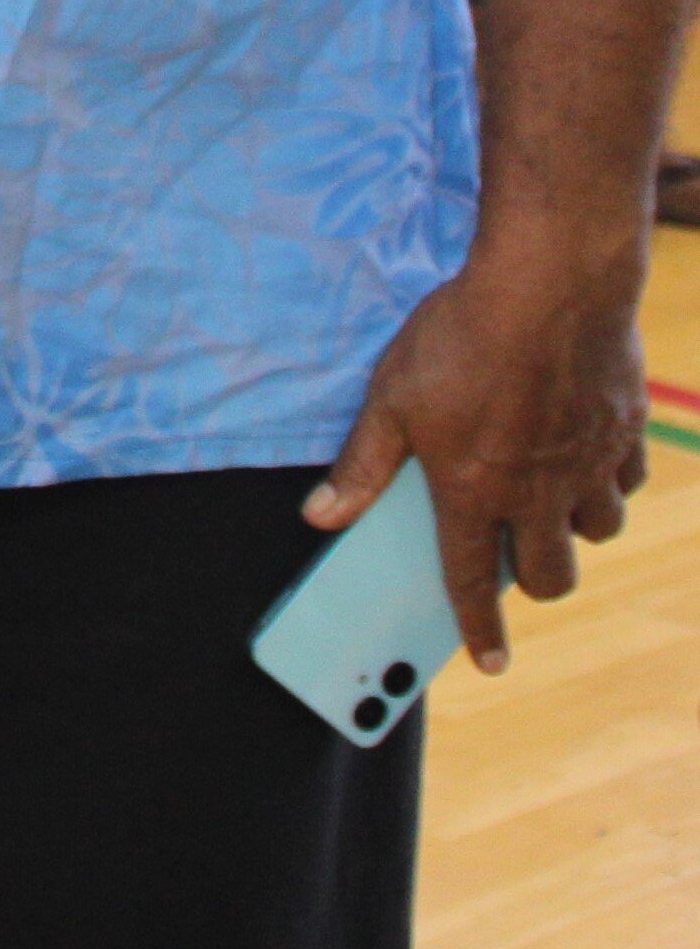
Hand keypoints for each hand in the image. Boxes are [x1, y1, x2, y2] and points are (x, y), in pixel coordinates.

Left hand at [309, 222, 651, 669]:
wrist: (550, 284)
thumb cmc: (460, 336)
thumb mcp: (390, 397)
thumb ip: (362, 464)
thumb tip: (321, 516)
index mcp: (475, 490)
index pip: (470, 580)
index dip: (478, 629)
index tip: (490, 664)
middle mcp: (539, 492)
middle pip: (549, 576)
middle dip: (532, 582)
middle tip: (513, 554)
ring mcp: (590, 466)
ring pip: (597, 534)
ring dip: (574, 529)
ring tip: (545, 497)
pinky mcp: (627, 434)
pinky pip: (626, 484)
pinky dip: (608, 481)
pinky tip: (583, 454)